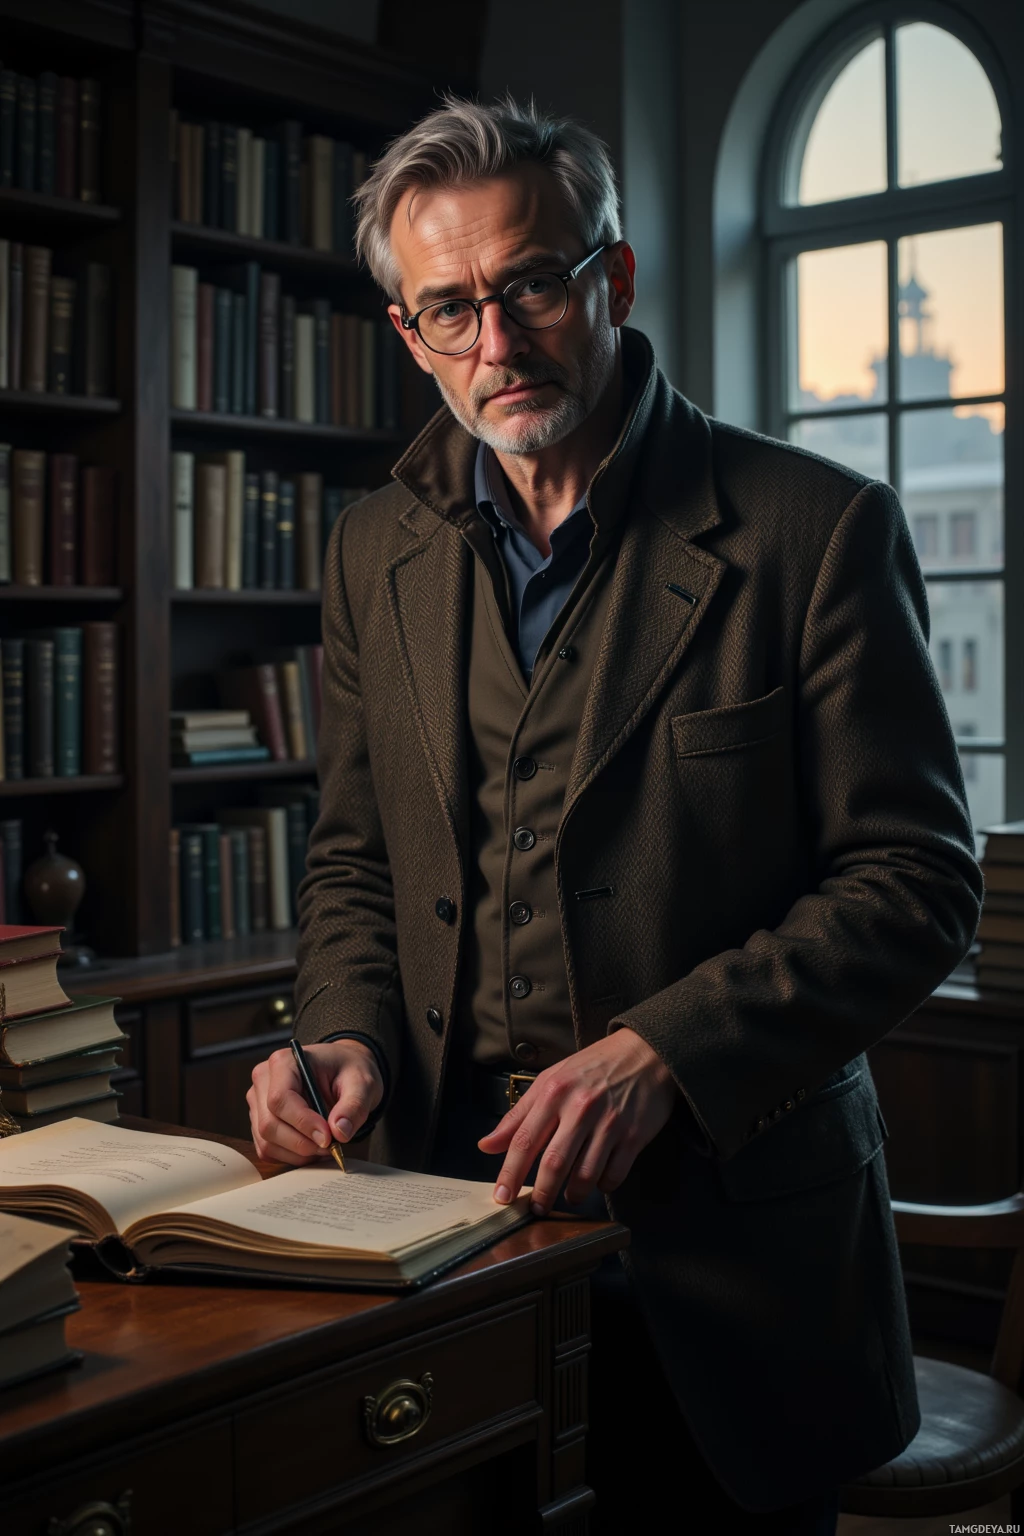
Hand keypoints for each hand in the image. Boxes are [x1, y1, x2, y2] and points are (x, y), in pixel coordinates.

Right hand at [248, 1039, 382, 1163]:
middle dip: (302, 1143)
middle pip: (270, 1124)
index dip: (303, 1123)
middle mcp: (264, 1080)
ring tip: (325, 1147)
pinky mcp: (259, 1121)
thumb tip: (340, 1132)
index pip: (280, 1098)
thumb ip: (354, 1106)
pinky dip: (291, 1156)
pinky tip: (312, 1148)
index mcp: (284, 1062)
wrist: (343, 1072)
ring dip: (297, 1153)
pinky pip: (267, 1150)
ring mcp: (258, 1102)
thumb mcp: (362, 1083)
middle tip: (331, 1146)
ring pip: (267, 1141)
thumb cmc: (348, 1072)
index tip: (328, 1138)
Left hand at [478, 1029, 677, 1214]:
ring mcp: (609, 1123)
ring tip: (568, 1196)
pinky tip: (597, 1181)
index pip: (524, 1139)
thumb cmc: (594, 1067)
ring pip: (585, 1175)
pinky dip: (602, 1186)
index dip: (510, 1173)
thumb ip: (518, 1115)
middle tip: (536, 1208)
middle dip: (541, 1193)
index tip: (502, 1196)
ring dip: (573, 1194)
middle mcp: (580, 1107)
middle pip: (553, 1163)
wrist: (646, 1053)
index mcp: (554, 1092)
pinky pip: (613, 1175)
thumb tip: (486, 1145)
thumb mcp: (551, 1080)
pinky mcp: (634, 1136)